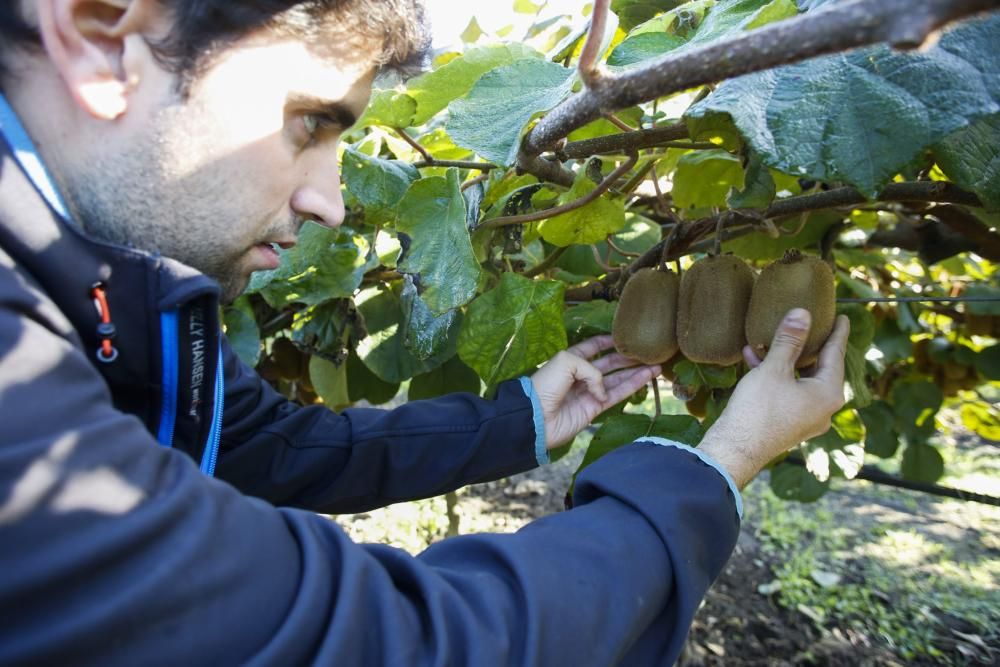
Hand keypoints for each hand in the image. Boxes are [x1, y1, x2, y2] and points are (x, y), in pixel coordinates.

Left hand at [530, 335, 660, 449]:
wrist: (536, 418)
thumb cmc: (546, 385)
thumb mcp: (566, 362)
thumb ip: (591, 368)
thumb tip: (602, 389)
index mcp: (571, 359)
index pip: (593, 347)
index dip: (608, 341)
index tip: (626, 336)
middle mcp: (582, 375)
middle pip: (609, 363)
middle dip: (628, 358)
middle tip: (648, 352)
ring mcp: (589, 392)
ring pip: (617, 379)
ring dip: (636, 372)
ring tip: (656, 365)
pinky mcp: (595, 408)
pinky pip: (617, 394)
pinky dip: (632, 386)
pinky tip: (647, 377)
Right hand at [699, 308, 849, 488]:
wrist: (736, 449)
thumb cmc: (758, 409)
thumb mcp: (774, 369)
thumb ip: (789, 340)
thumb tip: (803, 313)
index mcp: (828, 394)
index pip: (836, 355)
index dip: (837, 333)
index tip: (843, 317)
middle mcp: (824, 409)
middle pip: (820, 368)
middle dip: (807, 345)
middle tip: (810, 325)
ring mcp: (807, 419)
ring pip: (801, 380)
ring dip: (784, 360)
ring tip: (767, 339)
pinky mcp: (789, 424)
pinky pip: (789, 393)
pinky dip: (776, 377)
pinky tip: (754, 360)